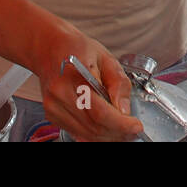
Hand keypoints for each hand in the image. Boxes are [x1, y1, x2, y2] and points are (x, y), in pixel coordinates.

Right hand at [29, 19, 142, 141]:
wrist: (50, 49)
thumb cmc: (78, 49)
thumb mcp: (106, 58)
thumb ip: (118, 83)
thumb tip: (124, 110)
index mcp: (74, 76)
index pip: (99, 111)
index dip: (120, 124)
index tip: (136, 126)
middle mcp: (60, 95)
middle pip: (93, 126)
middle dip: (118, 132)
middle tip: (134, 130)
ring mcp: (53, 108)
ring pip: (86, 134)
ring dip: (108, 136)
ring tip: (124, 131)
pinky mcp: (52, 116)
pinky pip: (78, 133)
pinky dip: (95, 136)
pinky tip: (108, 130)